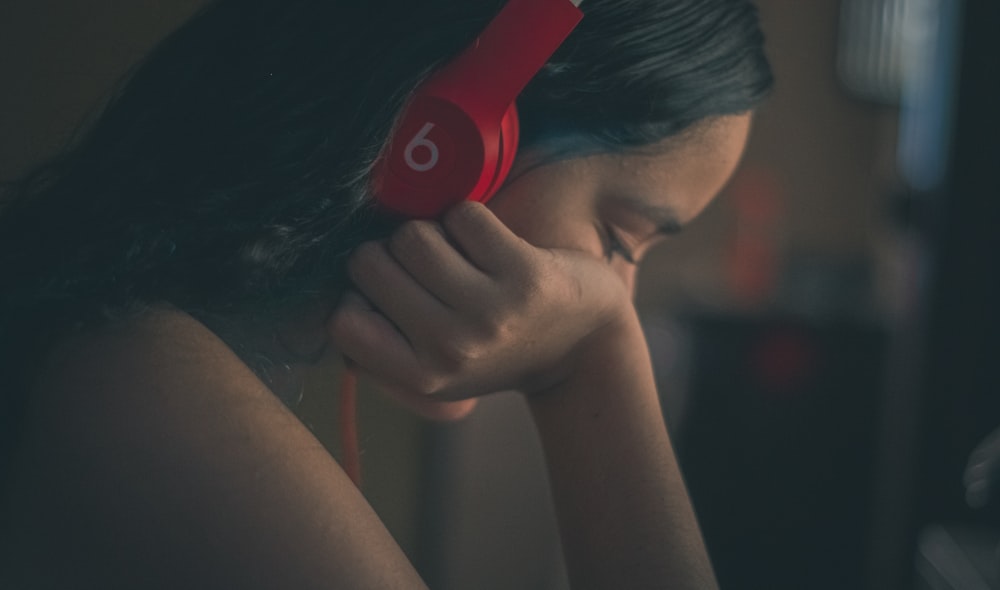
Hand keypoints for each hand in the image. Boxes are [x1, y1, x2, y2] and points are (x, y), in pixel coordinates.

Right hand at [328, 201, 631, 402]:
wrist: (585, 346)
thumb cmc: (497, 349)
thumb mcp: (437, 370)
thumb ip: (383, 346)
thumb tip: (324, 299)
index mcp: (422, 377)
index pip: (342, 321)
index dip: (355, 295)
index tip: (386, 295)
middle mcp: (451, 350)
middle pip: (370, 262)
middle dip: (393, 255)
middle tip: (431, 269)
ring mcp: (489, 313)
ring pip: (412, 234)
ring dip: (432, 233)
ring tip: (461, 256)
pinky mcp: (524, 274)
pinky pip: (462, 215)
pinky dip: (471, 219)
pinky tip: (491, 245)